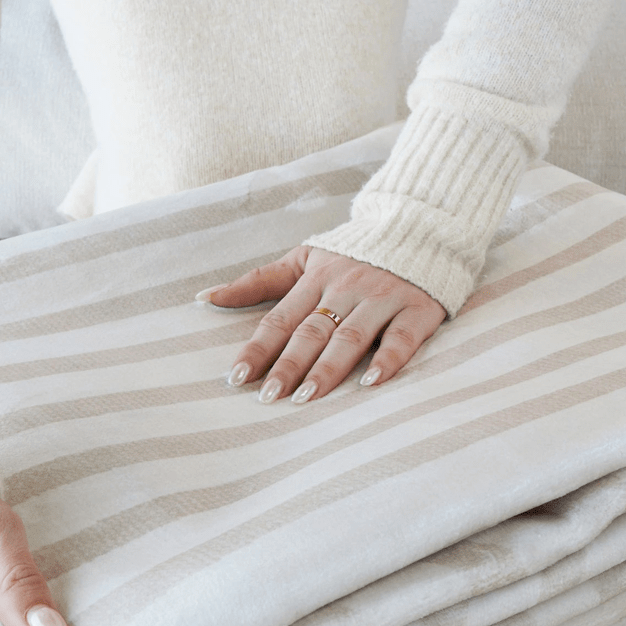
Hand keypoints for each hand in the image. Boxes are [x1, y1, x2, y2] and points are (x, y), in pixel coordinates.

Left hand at [202, 246, 446, 403]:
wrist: (422, 228)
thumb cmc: (354, 252)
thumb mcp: (304, 258)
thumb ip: (258, 281)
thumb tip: (204, 298)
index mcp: (316, 278)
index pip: (280, 319)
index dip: (258, 349)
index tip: (238, 377)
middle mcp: (346, 287)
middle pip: (312, 332)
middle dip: (288, 365)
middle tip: (268, 397)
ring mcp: (383, 298)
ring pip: (351, 337)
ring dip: (328, 368)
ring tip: (305, 397)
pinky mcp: (418, 308)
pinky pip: (402, 338)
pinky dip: (388, 359)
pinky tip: (370, 383)